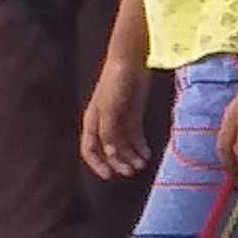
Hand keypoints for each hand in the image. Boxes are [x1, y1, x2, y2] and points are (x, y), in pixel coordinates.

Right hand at [80, 61, 151, 181]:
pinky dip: (140, 146)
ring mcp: (120, 119)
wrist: (131, 61)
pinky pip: (135, 135)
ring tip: (142, 164)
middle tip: (131, 171)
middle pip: (109, 150)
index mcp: (92, 122)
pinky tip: (147, 154)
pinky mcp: (133, 114)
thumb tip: (110, 154)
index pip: (90, 149)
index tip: (109, 176)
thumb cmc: (116, 83)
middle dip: (119, 163)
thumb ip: (109, 132)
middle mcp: (104, 123)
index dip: (97, 164)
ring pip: (123, 144)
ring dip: (131, 156)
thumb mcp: (110, 109)